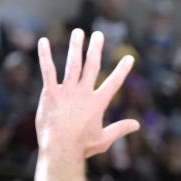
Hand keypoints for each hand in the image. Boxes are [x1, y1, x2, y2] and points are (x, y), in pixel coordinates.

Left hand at [36, 29, 139, 158]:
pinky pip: (48, 70)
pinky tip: (44, 42)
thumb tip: (137, 125)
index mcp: (98, 103)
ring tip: (79, 32)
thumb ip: (121, 129)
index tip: (129, 58)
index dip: (122, 69)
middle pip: (92, 66)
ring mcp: (67, 91)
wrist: (60, 149)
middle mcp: (84, 93)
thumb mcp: (105, 139)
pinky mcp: (51, 92)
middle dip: (96, 49)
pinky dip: (45, 55)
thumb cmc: (82, 146)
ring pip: (73, 64)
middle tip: (99, 35)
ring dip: (76, 46)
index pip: (114, 83)